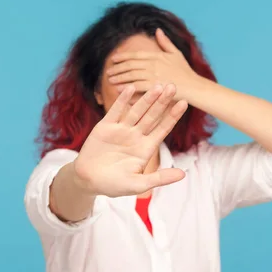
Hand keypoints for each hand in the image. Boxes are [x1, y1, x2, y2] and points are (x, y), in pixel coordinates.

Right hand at [73, 84, 187, 197]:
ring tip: (158, 86)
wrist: (88, 181)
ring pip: (137, 111)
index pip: (162, 129)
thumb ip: (159, 178)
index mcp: (145, 149)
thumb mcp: (139, 185)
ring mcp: (121, 130)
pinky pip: (116, 111)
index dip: (172, 116)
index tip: (184, 103)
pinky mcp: (105, 127)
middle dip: (162, 102)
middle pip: (152, 116)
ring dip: (147, 98)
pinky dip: (123, 100)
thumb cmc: (114, 185)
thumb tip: (182, 175)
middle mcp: (135, 136)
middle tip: (173, 86)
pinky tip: (130, 88)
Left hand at [106, 29, 200, 100]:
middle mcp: (153, 64)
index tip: (113, 59)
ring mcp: (153, 75)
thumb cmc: (186, 72)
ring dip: (119, 77)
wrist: (194, 87)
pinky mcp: (154, 87)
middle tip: (108, 71)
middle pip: (130, 65)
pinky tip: (118, 90)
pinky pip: (137, 87)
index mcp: (157, 55)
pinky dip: (126, 88)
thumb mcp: (176, 53)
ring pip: (131, 75)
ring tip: (110, 80)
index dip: (123, 57)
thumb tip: (158, 30)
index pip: (135, 55)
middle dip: (117, 68)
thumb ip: (165, 42)